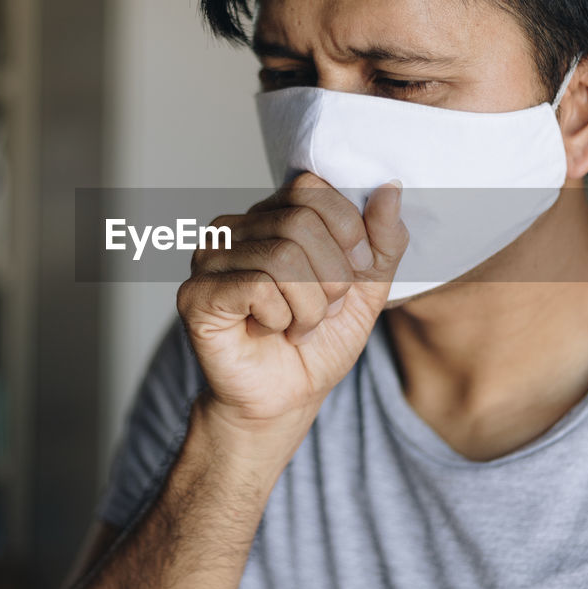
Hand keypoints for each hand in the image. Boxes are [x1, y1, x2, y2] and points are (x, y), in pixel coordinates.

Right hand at [178, 173, 408, 437]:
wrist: (286, 400)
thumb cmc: (318, 342)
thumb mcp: (368, 288)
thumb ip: (382, 238)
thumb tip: (390, 188)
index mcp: (271, 214)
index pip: (311, 188)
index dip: (346, 232)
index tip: (353, 275)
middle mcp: (234, 227)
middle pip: (300, 223)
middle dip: (331, 279)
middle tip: (323, 312)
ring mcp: (209, 258)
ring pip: (282, 258)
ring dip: (309, 308)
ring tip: (298, 327)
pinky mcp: (197, 294)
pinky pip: (257, 288)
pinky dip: (280, 320)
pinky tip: (271, 333)